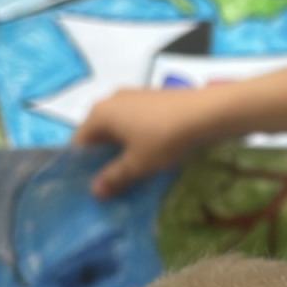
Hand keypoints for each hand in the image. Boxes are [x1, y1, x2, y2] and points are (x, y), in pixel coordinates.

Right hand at [74, 87, 214, 197]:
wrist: (208, 112)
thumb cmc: (164, 138)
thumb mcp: (137, 164)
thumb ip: (113, 177)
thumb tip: (94, 190)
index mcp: (99, 113)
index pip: (79, 142)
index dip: (81, 166)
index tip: (90, 186)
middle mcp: (112, 100)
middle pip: (98, 134)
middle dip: (103, 158)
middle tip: (111, 183)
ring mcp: (133, 96)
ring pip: (119, 128)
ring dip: (122, 149)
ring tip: (131, 172)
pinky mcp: (153, 98)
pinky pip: (136, 122)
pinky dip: (137, 138)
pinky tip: (149, 155)